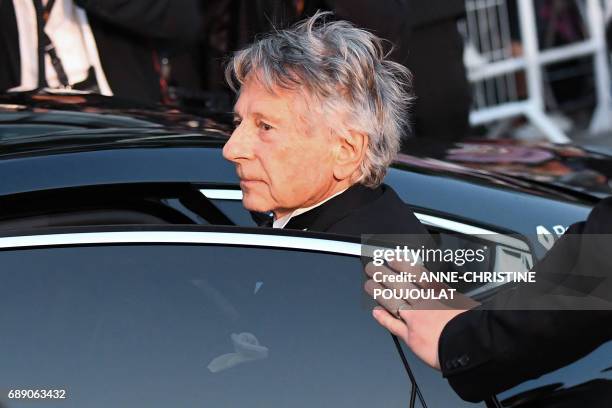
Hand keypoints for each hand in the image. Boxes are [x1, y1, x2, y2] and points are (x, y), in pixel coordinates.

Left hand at [364, 260, 478, 369]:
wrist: (470, 347)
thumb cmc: (474, 327)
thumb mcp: (468, 303)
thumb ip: (455, 297)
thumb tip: (454, 294)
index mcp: (440, 292)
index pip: (416, 273)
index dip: (401, 264)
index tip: (392, 258)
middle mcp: (424, 303)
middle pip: (399, 284)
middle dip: (383, 274)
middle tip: (372, 267)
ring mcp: (415, 319)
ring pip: (392, 301)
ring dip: (378, 292)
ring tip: (369, 284)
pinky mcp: (411, 337)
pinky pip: (393, 325)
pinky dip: (383, 318)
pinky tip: (375, 312)